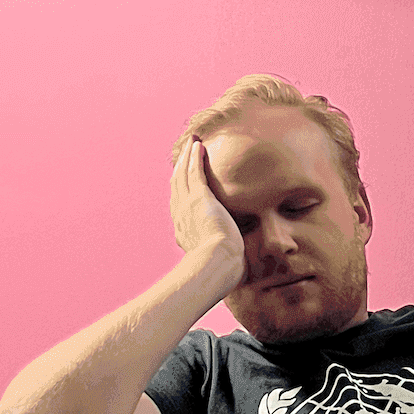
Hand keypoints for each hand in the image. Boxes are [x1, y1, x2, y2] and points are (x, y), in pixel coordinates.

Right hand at [169, 138, 243, 292]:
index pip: (179, 205)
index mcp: (183, 231)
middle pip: (177, 186)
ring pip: (183, 175)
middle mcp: (180, 216)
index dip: (181, 190)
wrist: (216, 265)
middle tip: (185, 153)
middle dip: (181, 168)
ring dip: (187, 157)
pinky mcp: (198, 198)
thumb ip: (222, 254)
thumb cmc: (222, 269)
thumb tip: (236, 259)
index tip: (185, 179)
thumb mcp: (218, 260)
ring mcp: (186, 206)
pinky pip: (194, 172)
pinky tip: (198, 146)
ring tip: (192, 143)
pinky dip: (194, 158)